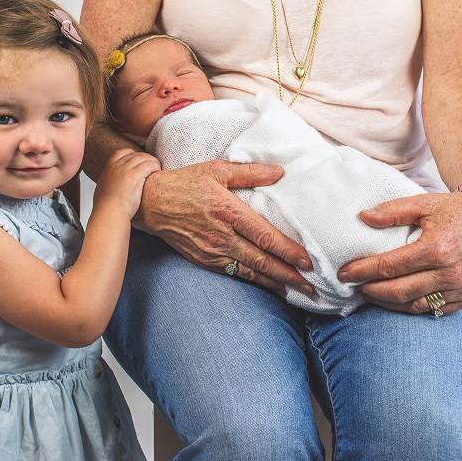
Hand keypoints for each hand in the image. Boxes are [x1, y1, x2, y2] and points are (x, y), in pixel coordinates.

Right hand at [93, 149, 160, 218]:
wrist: (110, 214)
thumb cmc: (108, 208)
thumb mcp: (103, 192)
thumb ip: (110, 185)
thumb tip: (114, 188)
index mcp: (108, 170)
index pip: (120, 153)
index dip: (131, 153)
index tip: (138, 158)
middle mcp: (116, 167)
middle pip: (134, 155)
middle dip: (145, 158)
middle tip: (153, 165)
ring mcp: (125, 170)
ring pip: (143, 158)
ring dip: (152, 161)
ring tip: (158, 168)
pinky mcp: (134, 176)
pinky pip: (149, 165)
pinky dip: (155, 166)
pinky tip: (158, 172)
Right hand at [134, 159, 314, 293]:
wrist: (151, 203)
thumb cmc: (185, 183)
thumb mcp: (216, 169)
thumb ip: (249, 172)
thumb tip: (278, 171)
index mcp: (228, 210)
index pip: (264, 236)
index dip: (287, 251)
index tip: (306, 261)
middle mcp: (221, 235)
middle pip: (261, 260)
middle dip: (288, 275)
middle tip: (310, 285)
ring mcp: (212, 251)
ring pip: (249, 272)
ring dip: (274, 283)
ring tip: (296, 290)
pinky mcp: (204, 260)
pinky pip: (233, 274)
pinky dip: (254, 281)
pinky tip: (269, 285)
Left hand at [337, 187, 461, 314]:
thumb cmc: (458, 209)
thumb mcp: (424, 203)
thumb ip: (392, 211)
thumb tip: (363, 217)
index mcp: (437, 248)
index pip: (389, 266)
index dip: (363, 271)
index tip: (344, 273)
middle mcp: (450, 272)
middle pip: (399, 291)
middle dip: (371, 290)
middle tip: (354, 285)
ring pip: (415, 305)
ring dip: (388, 303)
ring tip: (371, 294)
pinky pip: (435, 309)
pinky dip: (412, 307)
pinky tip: (397, 300)